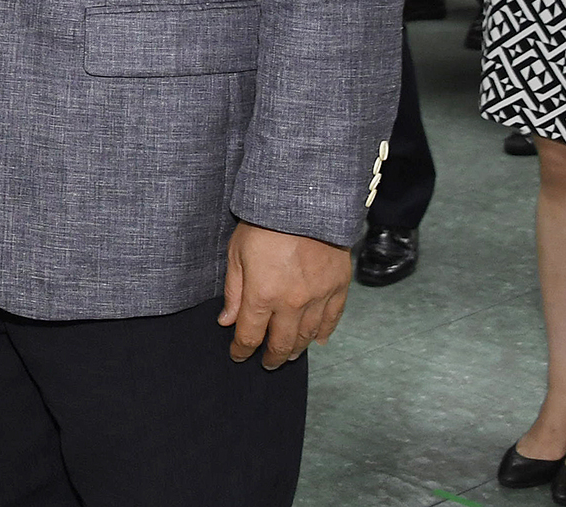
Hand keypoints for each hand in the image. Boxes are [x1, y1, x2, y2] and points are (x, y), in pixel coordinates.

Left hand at [220, 222, 351, 367]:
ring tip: (288, 354)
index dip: (241, 350)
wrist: (304, 202)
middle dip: (270, 357)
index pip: (250, 336)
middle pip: (281, 343)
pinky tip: (316, 340)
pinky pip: (332, 320)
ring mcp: (319, 297)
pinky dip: (323, 334)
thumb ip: (233, 292)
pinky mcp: (338, 288)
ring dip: (296, 349)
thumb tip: (226, 321)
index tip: (237, 355)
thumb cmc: (263, 223)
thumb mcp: (236, 253)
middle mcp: (292, 303)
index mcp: (262, 295)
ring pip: (308, 337)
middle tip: (265, 363)